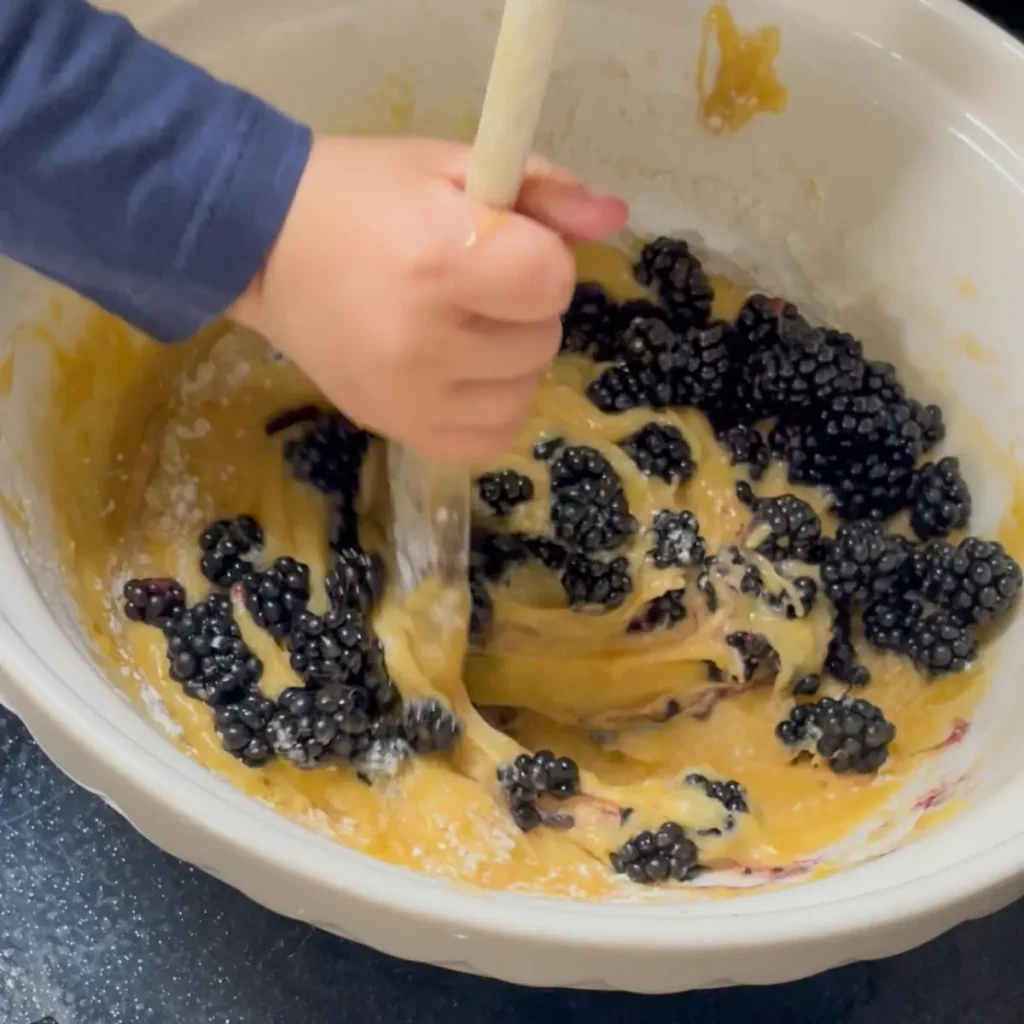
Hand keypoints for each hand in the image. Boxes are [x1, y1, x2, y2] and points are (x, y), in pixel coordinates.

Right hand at [227, 136, 627, 460]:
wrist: (263, 247)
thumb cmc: (359, 195)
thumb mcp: (447, 167)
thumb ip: (539, 189)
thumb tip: (613, 217)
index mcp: (439, 258)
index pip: (552, 280)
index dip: (539, 257)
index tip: (500, 244)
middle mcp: (426, 341)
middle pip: (543, 338)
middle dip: (521, 307)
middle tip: (467, 284)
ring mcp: (411, 397)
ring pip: (523, 390)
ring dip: (508, 359)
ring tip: (458, 329)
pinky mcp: (398, 429)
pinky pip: (489, 436)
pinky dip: (488, 406)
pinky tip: (458, 375)